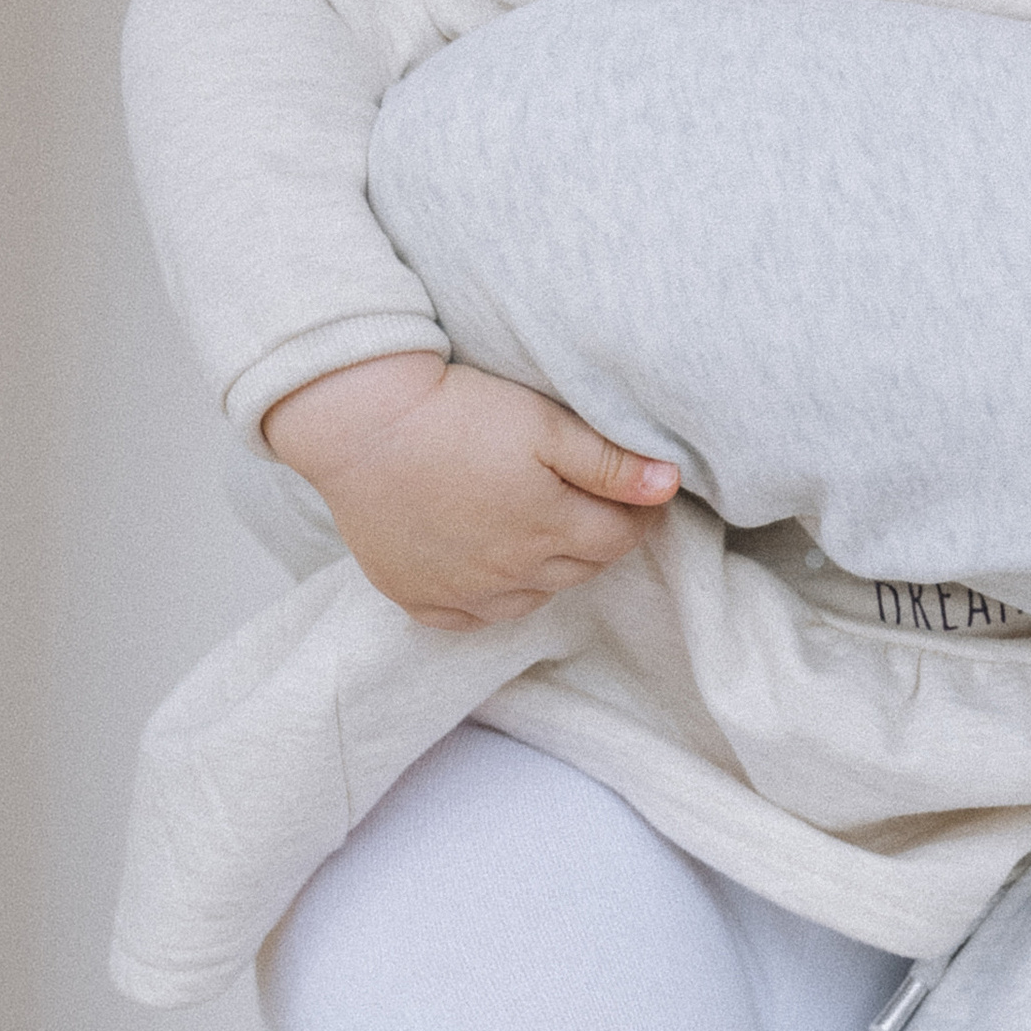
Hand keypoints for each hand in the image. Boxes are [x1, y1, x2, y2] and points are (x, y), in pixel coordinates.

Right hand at [265, 350, 678, 628]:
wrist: (360, 422)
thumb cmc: (456, 413)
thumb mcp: (545, 423)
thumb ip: (611, 461)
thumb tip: (670, 485)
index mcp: (550, 529)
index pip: (621, 538)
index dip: (638, 512)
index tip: (637, 490)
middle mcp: (512, 574)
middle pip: (580, 568)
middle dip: (595, 536)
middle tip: (585, 499)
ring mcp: (463, 592)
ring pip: (532, 596)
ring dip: (547, 568)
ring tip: (535, 524)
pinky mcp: (418, 598)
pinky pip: (471, 617)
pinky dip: (490, 597)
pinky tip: (487, 564)